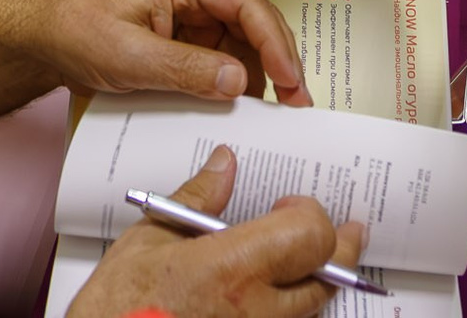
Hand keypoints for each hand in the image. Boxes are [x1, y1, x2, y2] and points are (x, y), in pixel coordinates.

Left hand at [31, 0, 313, 107]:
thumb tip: (240, 83)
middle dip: (277, 62)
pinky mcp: (184, 37)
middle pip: (254, 23)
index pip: (248, 4)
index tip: (290, 82)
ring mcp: (192, 13)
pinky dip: (232, 83)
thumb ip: (187, 69)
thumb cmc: (76, 29)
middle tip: (296, 105)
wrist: (39, 35)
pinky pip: (220, 59)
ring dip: (258, 76)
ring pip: (242, 44)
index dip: (275, 44)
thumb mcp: (130, 56)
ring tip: (272, 115)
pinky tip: (240, 109)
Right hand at [70, 146, 363, 317]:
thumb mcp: (148, 241)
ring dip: (321, 281)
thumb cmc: (118, 308)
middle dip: (342, 249)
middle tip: (348, 231)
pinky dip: (294, 310)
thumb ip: (196, 200)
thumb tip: (225, 164)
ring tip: (318, 260)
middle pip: (327, 278)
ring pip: (313, 310)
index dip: (311, 213)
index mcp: (232, 270)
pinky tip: (281, 292)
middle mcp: (255, 310)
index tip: (293, 204)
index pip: (308, 236)